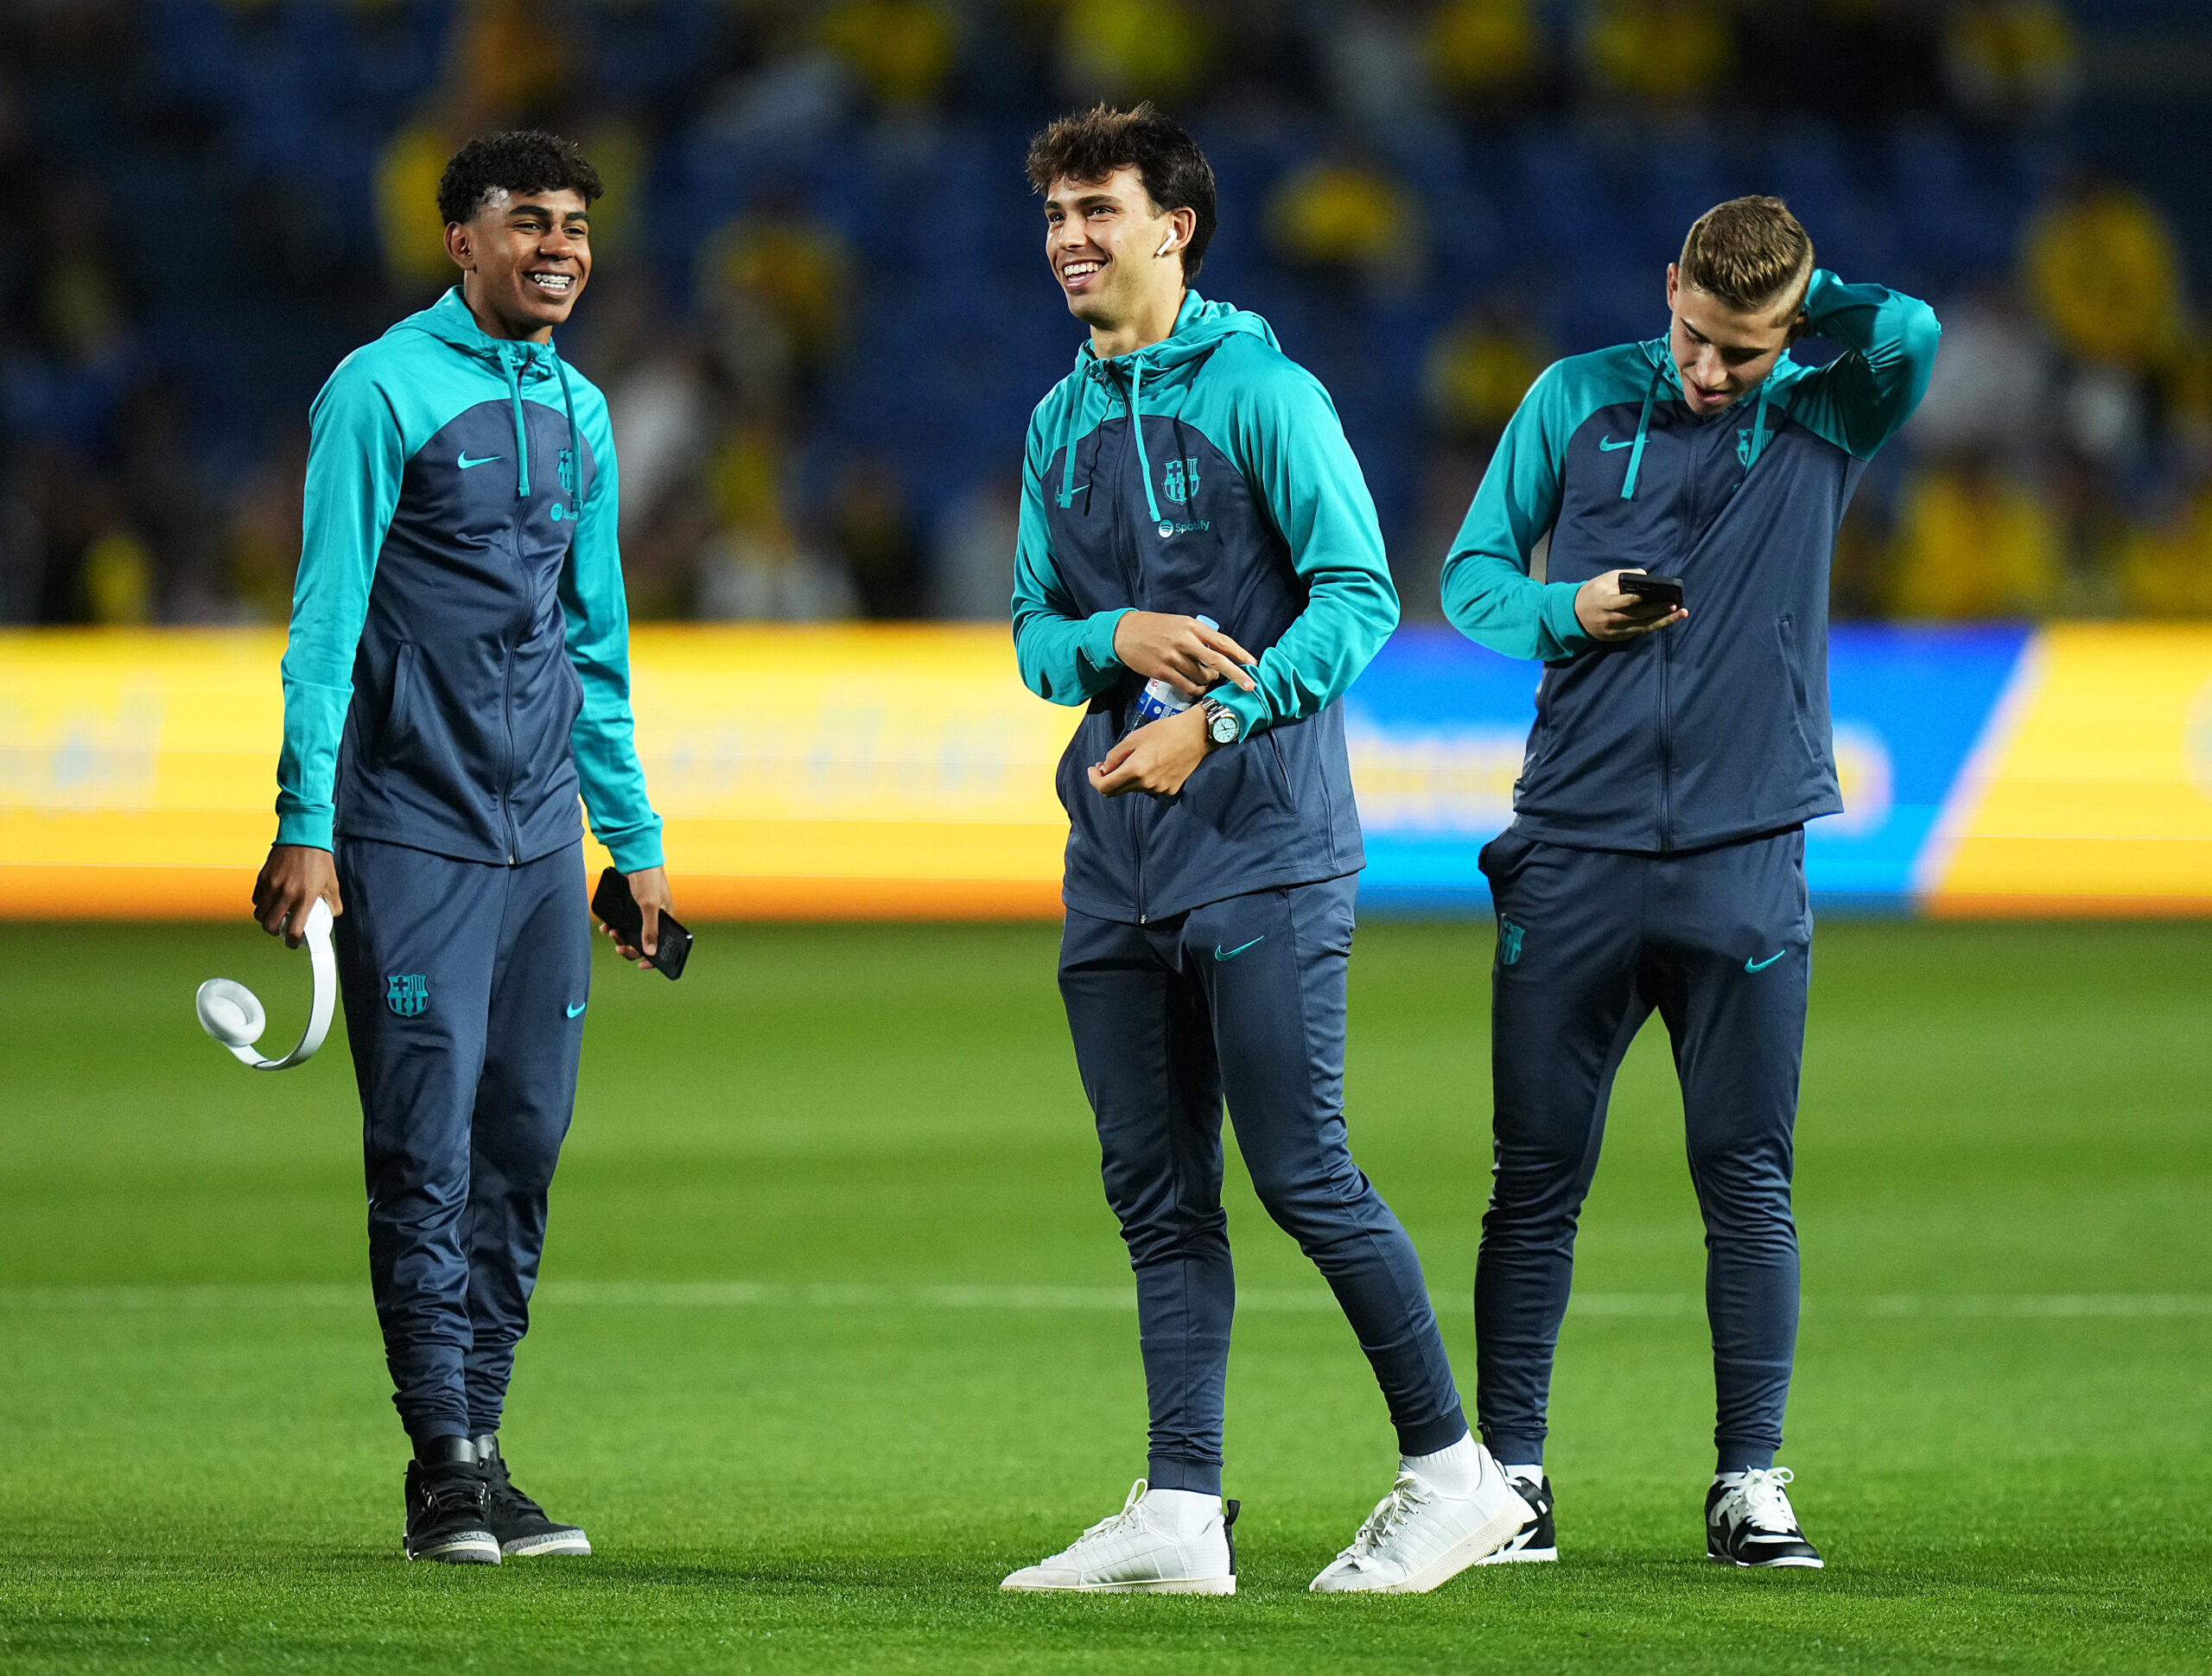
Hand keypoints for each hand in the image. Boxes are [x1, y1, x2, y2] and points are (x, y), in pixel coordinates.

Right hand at [253, 845, 341, 947]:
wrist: (304, 835)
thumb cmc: (320, 860)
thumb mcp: (332, 883)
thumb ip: (333, 903)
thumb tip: (331, 917)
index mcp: (305, 898)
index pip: (294, 930)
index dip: (293, 942)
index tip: (294, 943)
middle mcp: (286, 893)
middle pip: (270, 925)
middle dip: (274, 933)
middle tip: (281, 931)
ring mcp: (271, 885)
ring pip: (260, 914)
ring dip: (265, 920)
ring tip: (274, 918)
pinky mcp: (262, 877)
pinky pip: (256, 899)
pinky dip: (261, 905)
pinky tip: (269, 903)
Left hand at [601, 864, 672, 967]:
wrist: (636, 859)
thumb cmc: (649, 880)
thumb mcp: (650, 906)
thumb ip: (650, 930)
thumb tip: (650, 953)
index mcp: (667, 921)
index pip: (663, 946)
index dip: (654, 959)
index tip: (641, 965)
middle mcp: (656, 920)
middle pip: (644, 944)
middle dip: (630, 947)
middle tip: (619, 946)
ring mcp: (643, 915)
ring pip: (631, 935)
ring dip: (620, 937)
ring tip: (611, 932)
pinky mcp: (631, 910)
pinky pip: (623, 925)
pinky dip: (614, 928)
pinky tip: (607, 925)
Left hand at [1089, 705, 1214, 798]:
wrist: (1197, 735)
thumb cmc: (1165, 731)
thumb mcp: (1134, 737)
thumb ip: (1115, 755)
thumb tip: (1105, 769)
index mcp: (1136, 770)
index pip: (1105, 787)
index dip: (1094, 780)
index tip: (1094, 770)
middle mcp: (1147, 785)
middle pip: (1117, 792)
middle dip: (1108, 780)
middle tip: (1107, 765)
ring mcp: (1160, 790)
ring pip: (1134, 789)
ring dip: (1128, 778)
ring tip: (1137, 759)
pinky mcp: (1170, 791)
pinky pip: (1150, 789)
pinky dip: (1144, 780)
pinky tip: (1154, 764)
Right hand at [1112, 611, 1258, 698]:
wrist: (1125, 633)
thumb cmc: (1155, 627)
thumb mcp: (1180, 623)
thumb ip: (1199, 635)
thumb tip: (1221, 652)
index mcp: (1192, 626)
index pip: (1222, 641)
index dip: (1240, 654)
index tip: (1253, 664)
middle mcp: (1185, 641)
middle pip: (1217, 662)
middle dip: (1237, 675)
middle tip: (1249, 686)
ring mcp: (1173, 657)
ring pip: (1202, 677)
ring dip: (1209, 681)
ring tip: (1206, 678)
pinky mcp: (1163, 671)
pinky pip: (1187, 686)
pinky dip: (1196, 689)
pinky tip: (1196, 687)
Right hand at [1574, 569, 1687, 641]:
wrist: (1575, 615)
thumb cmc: (1594, 592)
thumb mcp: (1605, 579)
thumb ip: (1625, 577)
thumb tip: (1647, 578)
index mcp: (1604, 602)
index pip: (1619, 603)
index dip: (1632, 600)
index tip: (1645, 597)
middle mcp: (1610, 619)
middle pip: (1636, 616)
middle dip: (1657, 610)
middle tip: (1675, 605)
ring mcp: (1615, 631)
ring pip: (1642, 627)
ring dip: (1663, 621)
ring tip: (1680, 614)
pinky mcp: (1619, 637)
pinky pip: (1639, 631)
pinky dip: (1654, 625)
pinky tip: (1668, 619)